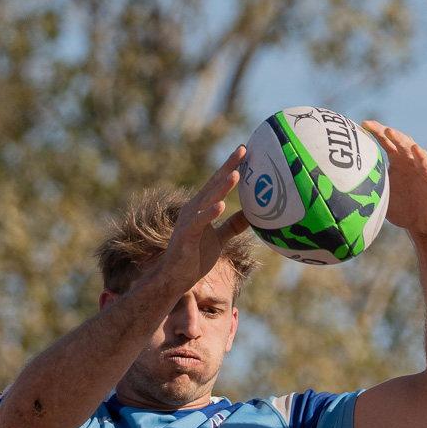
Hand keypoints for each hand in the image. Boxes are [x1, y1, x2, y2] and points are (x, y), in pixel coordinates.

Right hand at [152, 147, 251, 294]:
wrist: (175, 278)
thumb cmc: (195, 258)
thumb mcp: (219, 239)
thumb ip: (232, 225)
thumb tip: (251, 215)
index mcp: (201, 208)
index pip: (218, 183)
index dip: (231, 166)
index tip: (245, 150)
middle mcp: (194, 209)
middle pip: (214, 184)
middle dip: (228, 167)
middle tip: (243, 150)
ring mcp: (189, 221)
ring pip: (207, 200)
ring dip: (221, 187)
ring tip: (236, 174)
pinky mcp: (186, 236)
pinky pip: (199, 222)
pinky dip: (209, 213)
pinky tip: (221, 205)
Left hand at [362, 121, 426, 240]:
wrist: (424, 225)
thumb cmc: (403, 207)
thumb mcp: (383, 194)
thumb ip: (371, 183)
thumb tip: (342, 180)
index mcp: (400, 161)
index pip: (388, 142)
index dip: (378, 132)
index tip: (364, 123)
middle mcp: (415, 163)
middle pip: (407, 146)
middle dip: (398, 138)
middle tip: (388, 131)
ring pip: (426, 160)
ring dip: (420, 155)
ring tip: (414, 150)